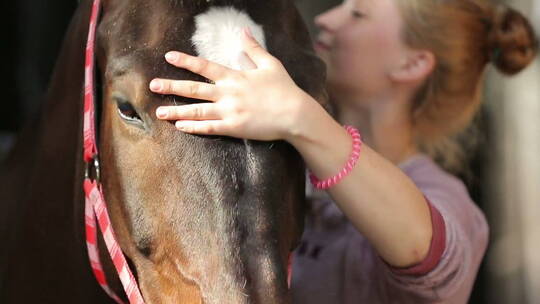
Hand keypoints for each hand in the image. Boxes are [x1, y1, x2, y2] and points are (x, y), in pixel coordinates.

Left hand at [150, 28, 311, 140]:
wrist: (295, 114)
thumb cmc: (284, 89)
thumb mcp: (270, 64)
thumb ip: (254, 48)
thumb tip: (243, 31)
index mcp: (235, 76)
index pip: (205, 67)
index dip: (186, 61)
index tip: (169, 57)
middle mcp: (228, 93)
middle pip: (194, 89)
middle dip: (172, 86)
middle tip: (152, 85)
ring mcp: (230, 111)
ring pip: (197, 111)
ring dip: (177, 111)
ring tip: (159, 112)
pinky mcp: (234, 128)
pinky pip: (209, 128)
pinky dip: (194, 128)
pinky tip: (180, 127)